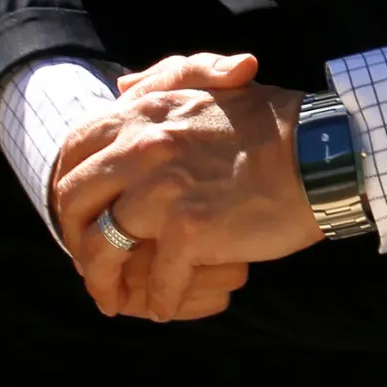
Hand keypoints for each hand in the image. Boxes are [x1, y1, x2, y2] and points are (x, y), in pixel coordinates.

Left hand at [51, 50, 322, 321]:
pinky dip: (158, 301)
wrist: (318, 153)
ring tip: (118, 299)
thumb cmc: (269, 122)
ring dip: (103, 282)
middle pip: (73, 201)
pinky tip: (166, 305)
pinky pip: (155, 281)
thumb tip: (120, 89)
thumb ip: (161, 80)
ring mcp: (163, 189)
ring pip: (100, 249)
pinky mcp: (189, 230)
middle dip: (75, 239)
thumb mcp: (210, 80)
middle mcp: (143, 146)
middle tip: (93, 263)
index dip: (68, 187)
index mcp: (145, 111)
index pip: (73, 149)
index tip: (81, 214)